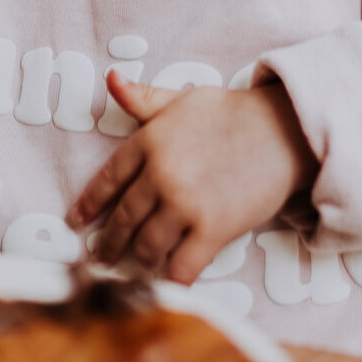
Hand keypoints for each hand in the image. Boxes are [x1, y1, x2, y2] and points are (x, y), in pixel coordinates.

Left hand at [69, 72, 316, 283]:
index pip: (107, 179)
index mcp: (149, 141)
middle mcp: (160, 174)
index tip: (76, 221)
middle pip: (123, 219)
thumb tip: (111, 79)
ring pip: (147, 246)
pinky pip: (181, 267)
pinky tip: (166, 282)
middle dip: (108, 242)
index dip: (89, 204)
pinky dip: (170, 280)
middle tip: (100, 256)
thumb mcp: (183, 99)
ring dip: (138, 260)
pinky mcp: (213, 229)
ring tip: (134, 267)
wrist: (284, 130)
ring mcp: (185, 204)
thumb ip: (144, 98)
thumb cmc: (233, 113)